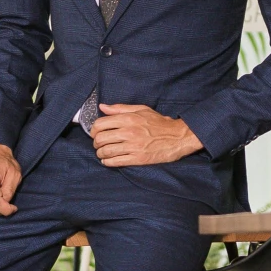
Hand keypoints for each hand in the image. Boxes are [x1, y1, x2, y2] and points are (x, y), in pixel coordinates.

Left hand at [89, 105, 203, 167]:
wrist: (177, 137)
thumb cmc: (159, 123)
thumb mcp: (141, 110)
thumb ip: (120, 108)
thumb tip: (102, 107)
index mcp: (129, 119)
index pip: (101, 124)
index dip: (93, 130)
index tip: (95, 133)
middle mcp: (129, 132)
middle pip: (100, 139)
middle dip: (95, 143)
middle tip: (98, 144)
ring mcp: (133, 146)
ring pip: (106, 151)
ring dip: (100, 154)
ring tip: (102, 153)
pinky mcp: (138, 158)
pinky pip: (116, 162)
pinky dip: (107, 162)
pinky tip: (107, 161)